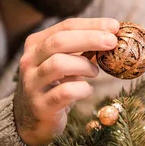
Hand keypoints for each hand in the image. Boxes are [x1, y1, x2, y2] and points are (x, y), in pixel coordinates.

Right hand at [13, 18, 118, 145]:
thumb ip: (84, 49)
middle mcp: (29, 60)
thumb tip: (114, 37)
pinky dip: (82, 89)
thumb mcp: (66, 63)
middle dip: (90, 38)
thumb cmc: (55, 85)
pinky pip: (65, 92)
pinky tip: (87, 90)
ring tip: (95, 72)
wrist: (31, 120)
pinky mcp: (41, 105)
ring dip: (84, 65)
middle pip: (59, 41)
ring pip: (58, 64)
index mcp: (36, 44)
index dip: (92, 25)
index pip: (66, 26)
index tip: (115, 26)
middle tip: (112, 42)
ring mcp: (32, 83)